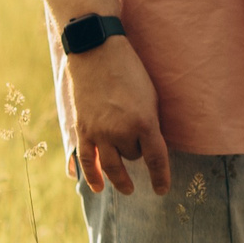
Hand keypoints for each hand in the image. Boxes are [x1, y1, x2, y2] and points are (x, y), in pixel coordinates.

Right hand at [64, 36, 170, 195]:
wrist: (97, 52)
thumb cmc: (130, 71)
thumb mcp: (151, 96)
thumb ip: (151, 123)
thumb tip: (151, 147)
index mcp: (144, 121)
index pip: (156, 159)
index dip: (160, 177)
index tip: (161, 190)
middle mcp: (121, 131)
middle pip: (133, 156)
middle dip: (137, 152)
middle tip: (140, 147)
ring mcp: (99, 132)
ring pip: (112, 164)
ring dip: (120, 179)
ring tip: (127, 189)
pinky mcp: (82, 129)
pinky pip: (86, 160)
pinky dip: (92, 176)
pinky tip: (98, 187)